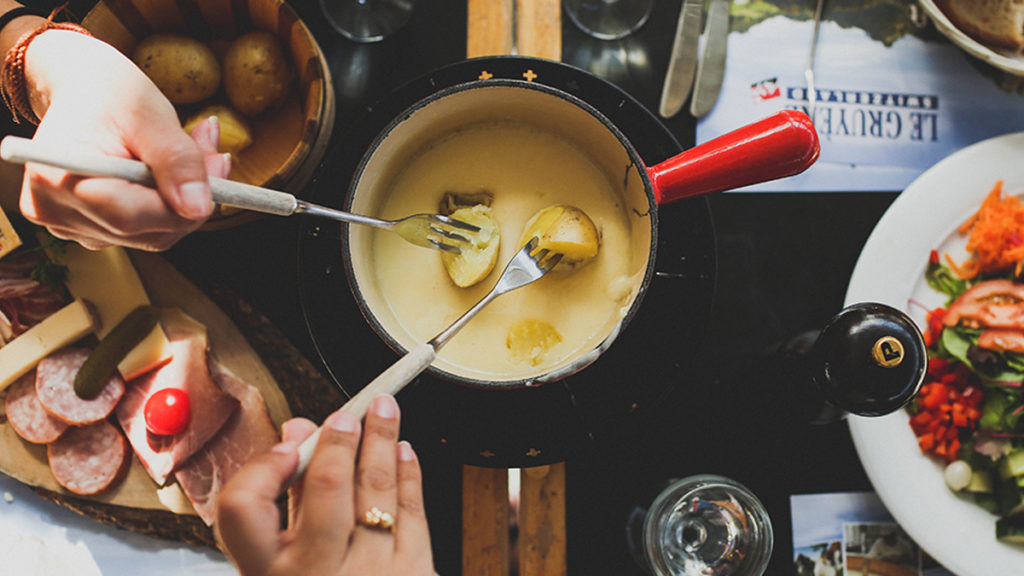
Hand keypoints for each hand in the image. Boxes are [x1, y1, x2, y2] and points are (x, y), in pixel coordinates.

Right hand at [18, 30, 228, 250]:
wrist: (81, 89)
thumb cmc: (107, 93)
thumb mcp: (149, 114)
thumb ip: (177, 160)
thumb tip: (198, 208)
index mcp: (55, 179)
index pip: (131, 217)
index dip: (183, 201)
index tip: (218, 164)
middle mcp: (55, 211)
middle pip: (147, 231)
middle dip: (191, 197)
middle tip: (214, 150)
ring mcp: (69, 226)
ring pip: (154, 234)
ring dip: (184, 199)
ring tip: (194, 149)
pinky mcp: (88, 229)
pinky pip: (145, 231)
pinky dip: (169, 204)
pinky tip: (172, 171)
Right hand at [215, 395, 434, 575]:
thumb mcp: (282, 564)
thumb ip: (287, 500)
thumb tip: (297, 433)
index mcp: (268, 574)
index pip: (242, 508)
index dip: (262, 468)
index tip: (285, 445)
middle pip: (325, 489)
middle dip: (340, 441)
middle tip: (348, 412)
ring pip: (378, 491)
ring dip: (383, 442)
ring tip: (385, 411)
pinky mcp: (413, 575)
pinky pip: (414, 512)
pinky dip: (409, 475)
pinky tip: (404, 451)